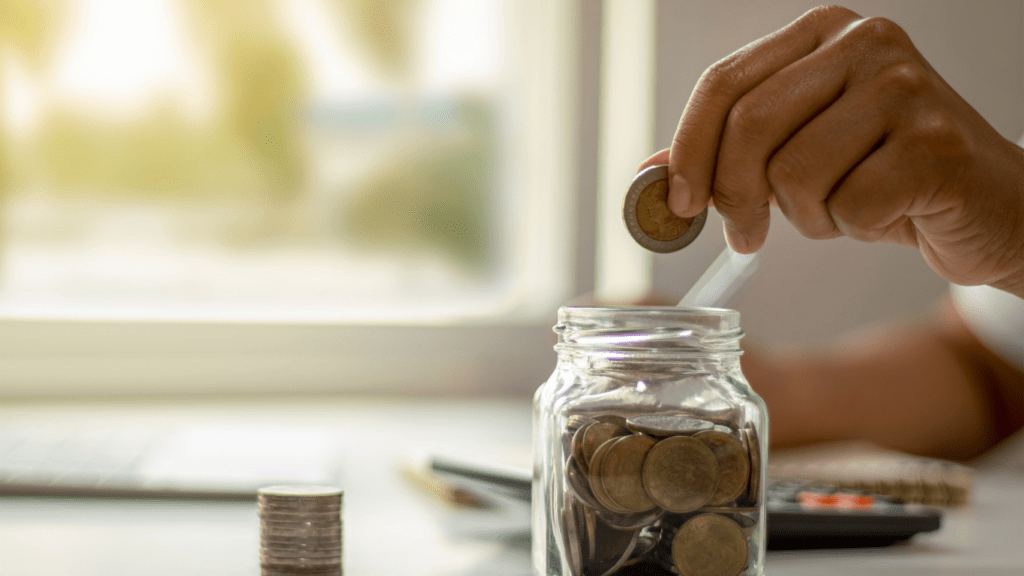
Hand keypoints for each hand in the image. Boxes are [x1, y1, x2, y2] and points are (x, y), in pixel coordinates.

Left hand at [640, 5, 1023, 296]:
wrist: (985, 206)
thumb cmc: (881, 176)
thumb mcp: (794, 153)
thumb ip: (725, 153)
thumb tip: (647, 173)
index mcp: (822, 33)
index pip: (723, 84)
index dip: (688, 149)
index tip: (677, 203)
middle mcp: (866, 43)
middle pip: (749, 126)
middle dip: (733, 196)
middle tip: (744, 234)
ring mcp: (906, 88)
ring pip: (794, 174)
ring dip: (806, 216)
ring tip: (842, 208)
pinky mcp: (937, 144)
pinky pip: (848, 208)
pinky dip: (853, 229)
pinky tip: (884, 213)